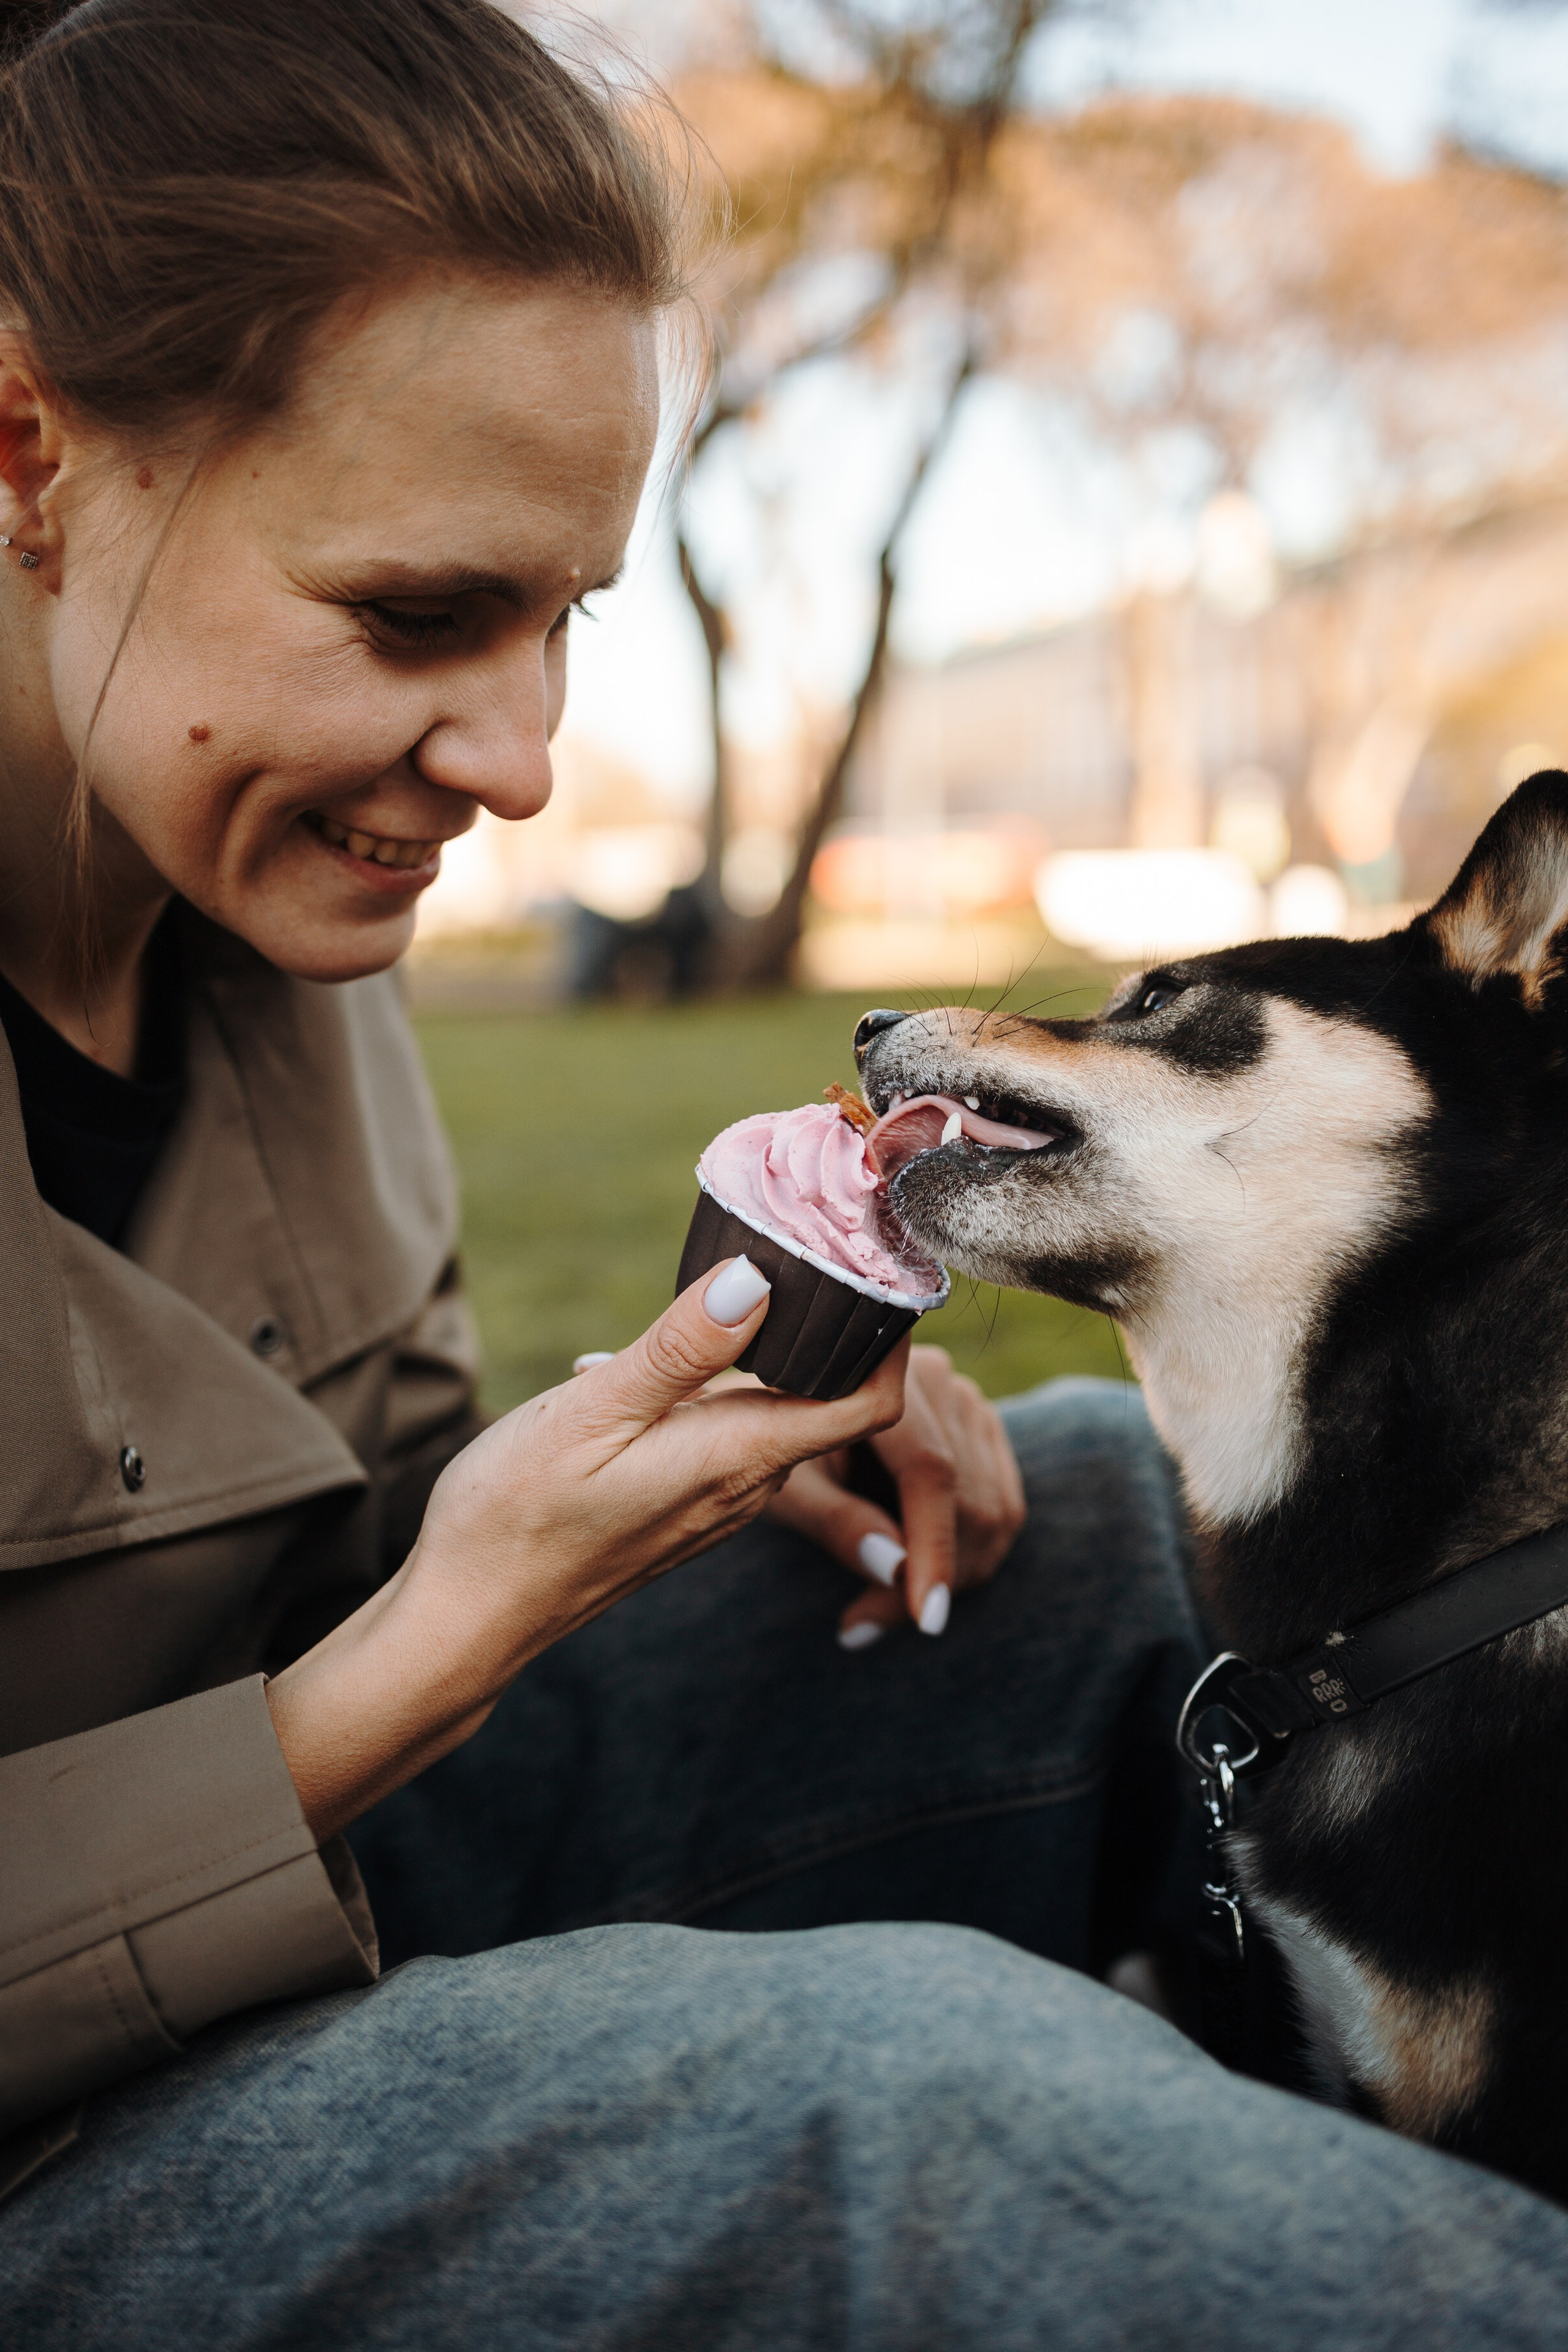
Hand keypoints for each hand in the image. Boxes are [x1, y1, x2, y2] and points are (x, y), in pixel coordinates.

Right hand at [266, 1257, 907, 1837]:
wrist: (469, 1616)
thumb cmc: (516, 1515)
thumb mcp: (592, 1413)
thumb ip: (681, 1350)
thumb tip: (759, 1281)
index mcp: (739, 1458)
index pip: (872, 1403)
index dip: (891, 1337)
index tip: (878, 1268)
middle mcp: (748, 1487)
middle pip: (834, 1402)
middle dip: (828, 1328)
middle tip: (798, 1245)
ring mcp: (720, 1504)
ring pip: (778, 1415)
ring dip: (761, 1356)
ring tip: (716, 1293)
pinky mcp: (688, 1508)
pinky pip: (734, 1438)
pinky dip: (715, 1391)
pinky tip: (650, 1367)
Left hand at [766, 1345, 1024, 1644]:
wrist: (783, 1411)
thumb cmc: (769, 1443)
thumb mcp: (787, 1486)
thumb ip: (836, 1521)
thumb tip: (895, 1570)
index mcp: (887, 1378)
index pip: (930, 1471)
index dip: (933, 1546)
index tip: (925, 1617)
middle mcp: (943, 1382)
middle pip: (970, 1500)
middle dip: (932, 1577)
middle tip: (864, 1625)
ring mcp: (970, 1406)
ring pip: (994, 1513)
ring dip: (949, 1577)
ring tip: (875, 1613)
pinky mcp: (983, 1433)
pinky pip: (1002, 1509)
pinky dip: (966, 1558)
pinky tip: (912, 1583)